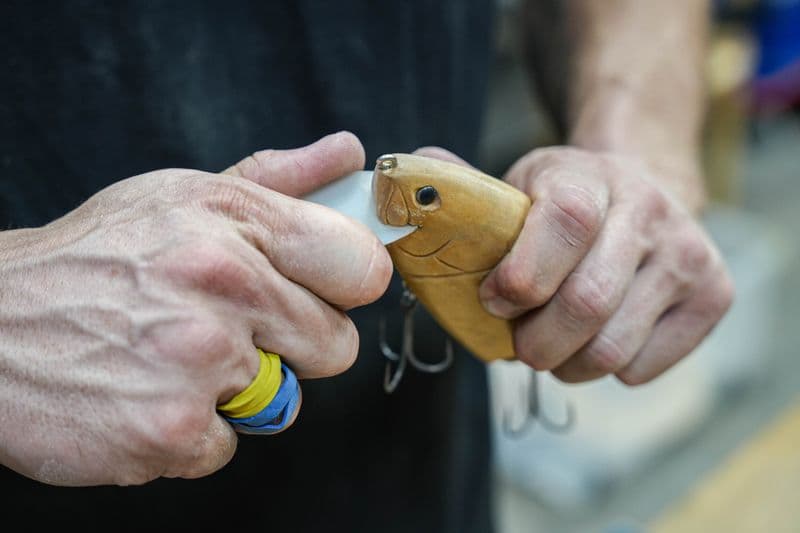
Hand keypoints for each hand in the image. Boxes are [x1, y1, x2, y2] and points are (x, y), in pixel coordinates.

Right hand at [0, 132, 391, 485]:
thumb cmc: (95, 259)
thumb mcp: (180, 196)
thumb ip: (278, 179)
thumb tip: (347, 155)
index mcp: (232, 220)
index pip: (359, 265)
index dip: (346, 284)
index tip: (321, 289)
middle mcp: (222, 284)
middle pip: (335, 344)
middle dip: (291, 344)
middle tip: (225, 327)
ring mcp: (198, 361)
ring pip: (283, 399)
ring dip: (236, 390)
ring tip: (172, 357)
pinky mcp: (170, 430)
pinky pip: (229, 444)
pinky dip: (192, 432)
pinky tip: (145, 395)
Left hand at [418, 146, 732, 384]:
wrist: (647, 190)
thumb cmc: (566, 200)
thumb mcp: (516, 184)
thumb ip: (462, 194)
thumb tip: (401, 187)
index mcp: (589, 178)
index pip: (563, 224)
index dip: (519, 277)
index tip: (493, 300)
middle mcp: (650, 211)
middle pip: (586, 305)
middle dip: (534, 342)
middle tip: (518, 343)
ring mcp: (690, 255)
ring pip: (612, 349)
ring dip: (566, 364)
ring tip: (553, 344)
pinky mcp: (714, 297)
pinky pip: (642, 368)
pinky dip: (606, 369)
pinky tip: (596, 338)